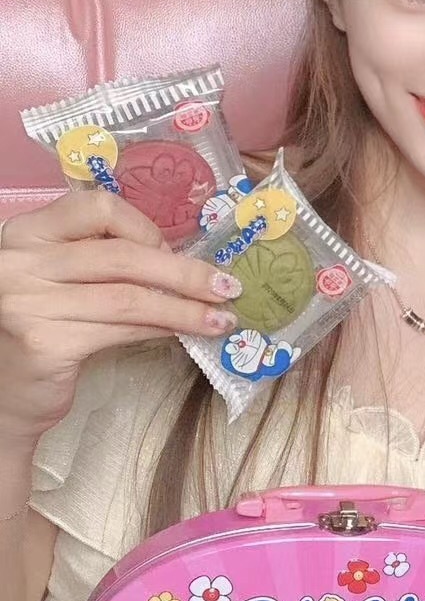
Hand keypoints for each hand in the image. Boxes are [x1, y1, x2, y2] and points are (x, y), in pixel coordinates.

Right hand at [0, 194, 241, 446]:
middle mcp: (21, 261)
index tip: (173, 250)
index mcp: (28, 232)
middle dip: (184, 272)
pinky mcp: (44, 343)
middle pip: (122, 255)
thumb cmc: (42, 326)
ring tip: (221, 319)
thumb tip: (183, 261)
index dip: (145, 227)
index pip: (97, 207)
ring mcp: (29, 302)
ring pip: (129, 297)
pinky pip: (121, 330)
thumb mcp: (62, 280)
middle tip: (226, 286)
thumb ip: (102, 261)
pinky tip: (185, 335)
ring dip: (184, 308)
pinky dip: (162, 330)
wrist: (1, 393)